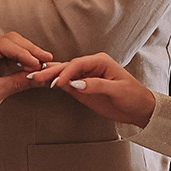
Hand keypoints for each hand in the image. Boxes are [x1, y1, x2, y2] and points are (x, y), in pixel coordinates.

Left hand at [0, 33, 52, 122]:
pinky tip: (32, 64)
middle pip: (10, 40)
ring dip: (28, 52)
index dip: (24, 53)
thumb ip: (19, 82)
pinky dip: (22, 57)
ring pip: (12, 43)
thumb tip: (40, 77)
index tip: (38, 63)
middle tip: (46, 60)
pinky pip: (10, 51)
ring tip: (42, 63)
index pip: (4, 45)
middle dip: (29, 50)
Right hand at [31, 52, 154, 128]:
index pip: (78, 64)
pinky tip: (41, 82)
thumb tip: (76, 84)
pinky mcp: (81, 87)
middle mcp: (90, 66)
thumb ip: (96, 85)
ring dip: (49, 75)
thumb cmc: (133, 96)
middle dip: (51, 71)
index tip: (56, 82)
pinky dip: (53, 82)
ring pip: (63, 74)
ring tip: (32, 76)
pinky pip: (65, 83)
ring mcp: (85, 76)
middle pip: (67, 67)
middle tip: (34, 75)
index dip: (66, 72)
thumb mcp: (117, 90)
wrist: (139, 109)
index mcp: (100, 61)